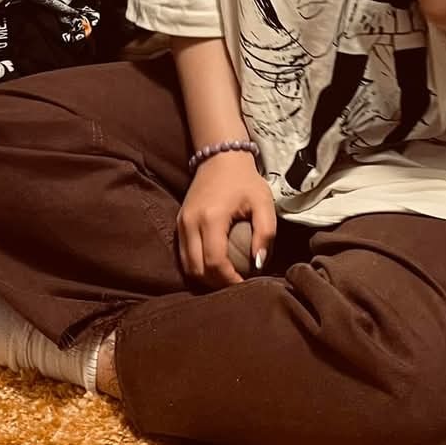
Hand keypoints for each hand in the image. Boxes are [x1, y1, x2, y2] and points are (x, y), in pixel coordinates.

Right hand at [176, 152, 275, 288]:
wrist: (220, 157)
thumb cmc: (245, 180)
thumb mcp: (263, 203)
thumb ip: (266, 233)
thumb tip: (259, 264)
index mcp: (211, 218)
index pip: (214, 262)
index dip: (229, 280)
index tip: (245, 286)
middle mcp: (190, 223)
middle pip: (197, 269)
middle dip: (216, 284)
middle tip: (236, 287)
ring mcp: (181, 223)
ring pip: (187, 265)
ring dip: (205, 278)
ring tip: (226, 280)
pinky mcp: (178, 223)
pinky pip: (184, 255)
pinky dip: (198, 267)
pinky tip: (215, 268)